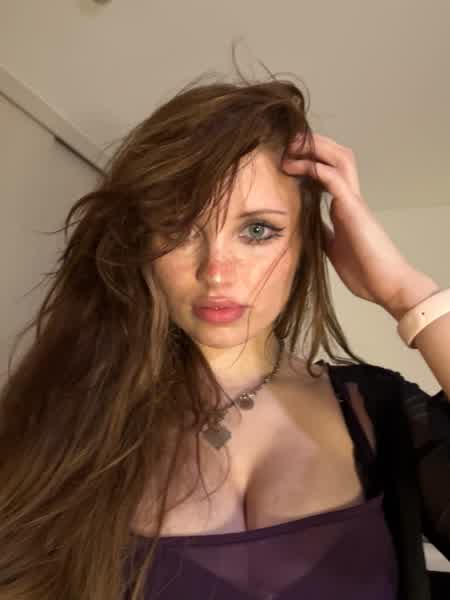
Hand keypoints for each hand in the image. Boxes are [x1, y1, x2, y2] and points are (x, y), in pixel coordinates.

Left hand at [282, 133, 431, 316]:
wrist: (386, 286)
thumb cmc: (365, 271)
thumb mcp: (332, 249)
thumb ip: (322, 233)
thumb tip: (305, 225)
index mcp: (345, 208)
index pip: (329, 172)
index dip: (311, 160)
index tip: (287, 159)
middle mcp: (351, 199)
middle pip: (337, 156)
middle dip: (313, 145)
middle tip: (288, 143)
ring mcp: (354, 202)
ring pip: (340, 159)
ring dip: (315, 148)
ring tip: (292, 147)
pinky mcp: (354, 209)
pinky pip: (335, 179)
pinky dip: (317, 168)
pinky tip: (299, 166)